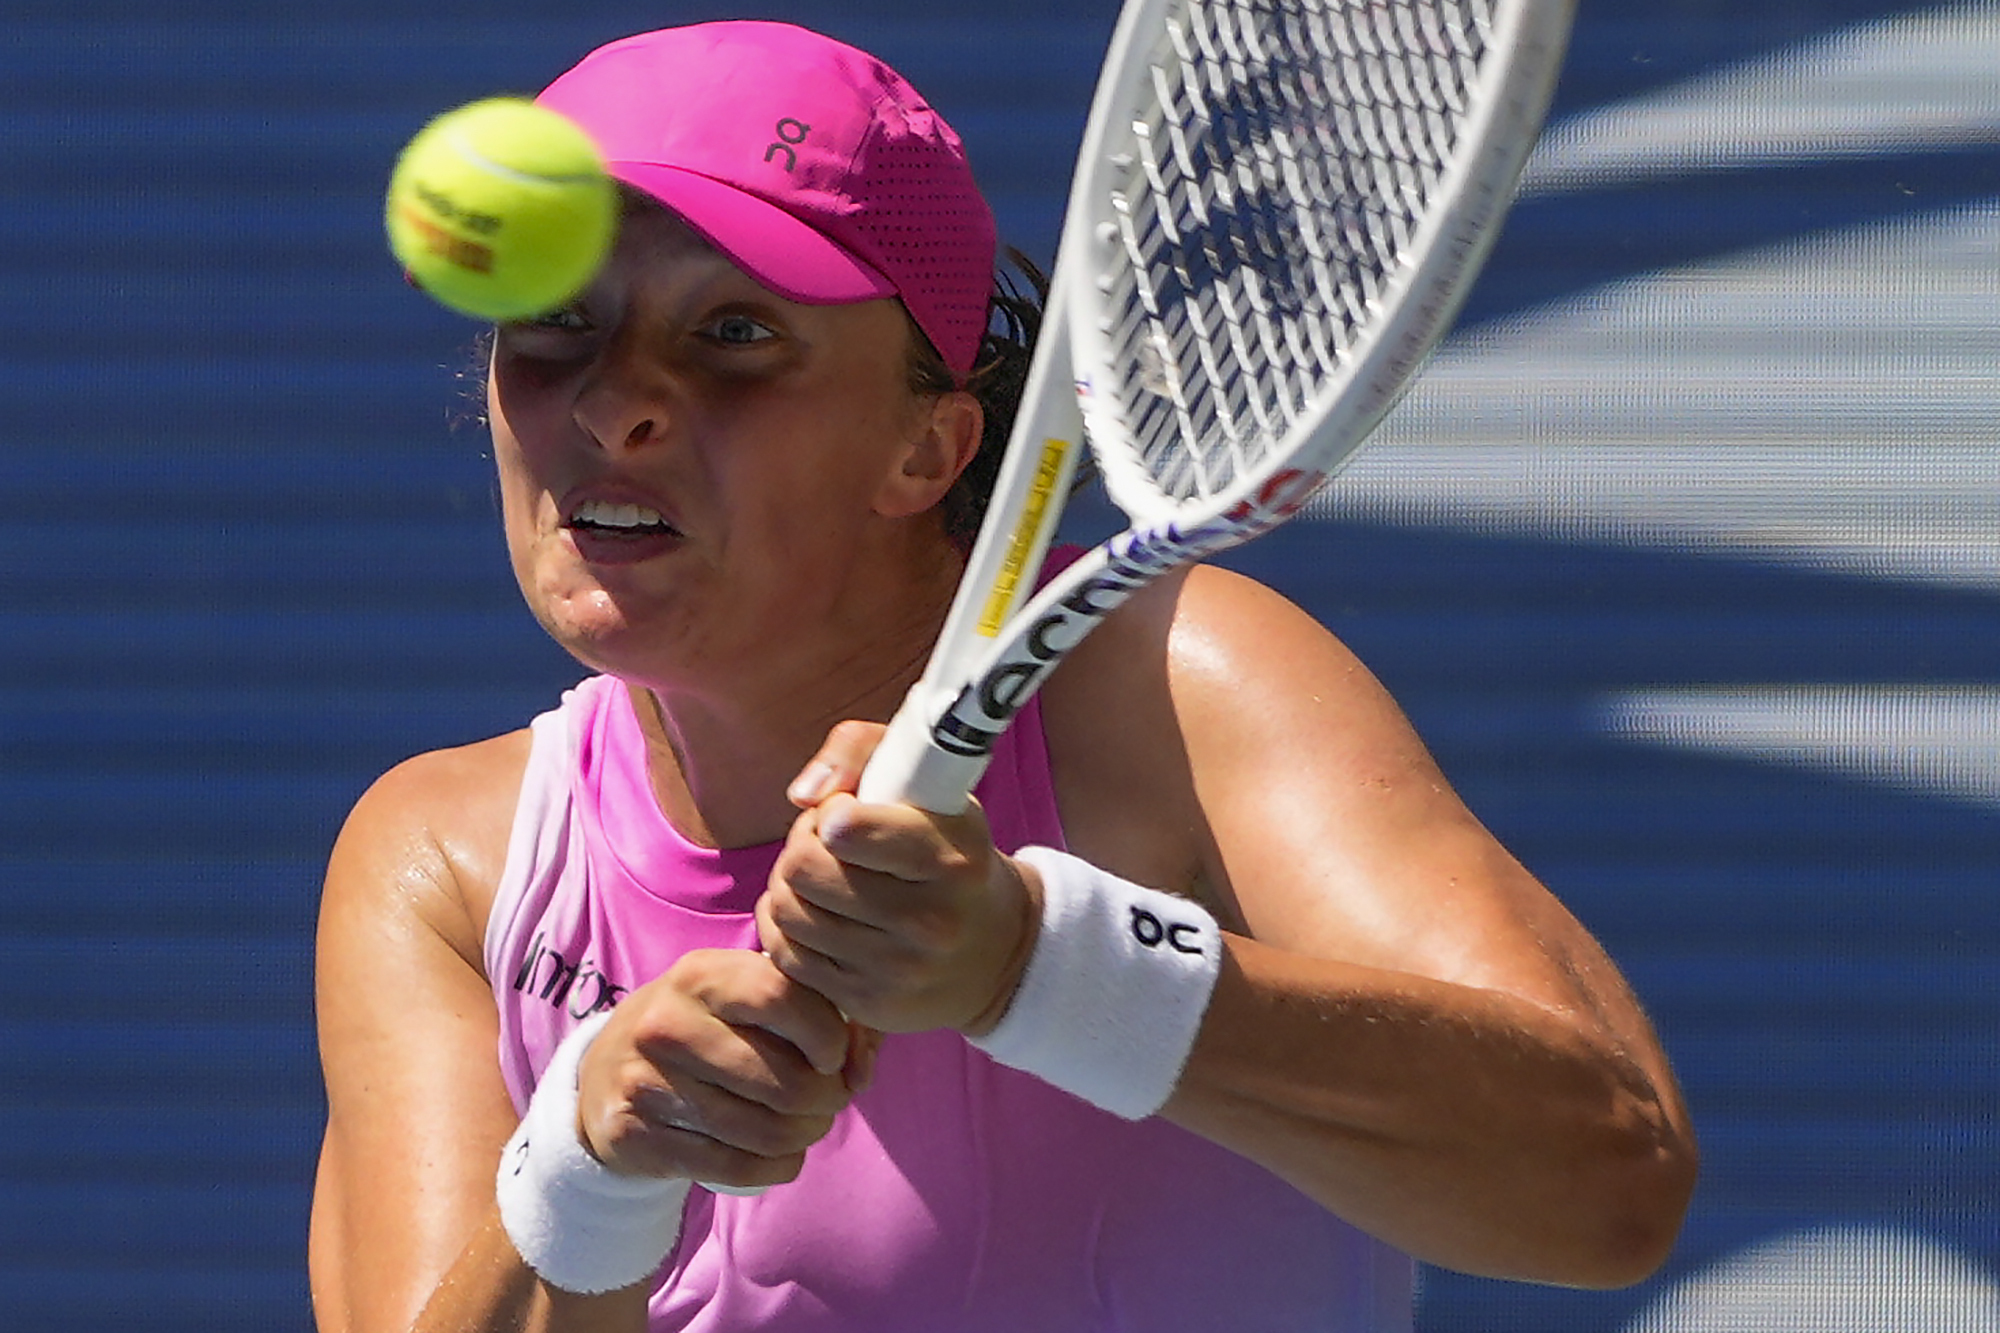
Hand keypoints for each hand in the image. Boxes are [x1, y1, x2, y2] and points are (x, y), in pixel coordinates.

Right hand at [574, 948, 875, 1190]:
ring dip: (805, 1137)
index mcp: (702, 975)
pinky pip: (736, 1167)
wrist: (605, 1073)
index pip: (784, 997)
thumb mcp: (745, 998)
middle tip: (828, 1100)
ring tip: (806, 1126)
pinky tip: (781, 1155)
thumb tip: (861, 1069)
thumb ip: (817, 1013)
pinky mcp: (635, 1135)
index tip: (834, 1055)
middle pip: (786, 1080)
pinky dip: (776, 1167)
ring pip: (766, 1131)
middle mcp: (668, 1023)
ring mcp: (647, 1082)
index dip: (828, 1035)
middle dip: (827, 1100)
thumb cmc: (706, 1028)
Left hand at [757, 721, 1041, 1035]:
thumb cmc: (951, 854)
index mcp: (949, 859)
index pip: (848, 830)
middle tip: (824, 843)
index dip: (829, 814)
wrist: (998, 952)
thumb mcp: (932, 788)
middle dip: (802, 844)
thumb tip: (803, 794)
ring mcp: (896, 970)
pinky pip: (788, 956)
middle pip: (805, 868)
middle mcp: (927, 921)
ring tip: (821, 877)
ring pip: (789, 911)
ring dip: (790, 885)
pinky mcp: (868, 1004)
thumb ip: (862, 750)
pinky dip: (787, 927)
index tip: (842, 815)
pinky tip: (813, 914)